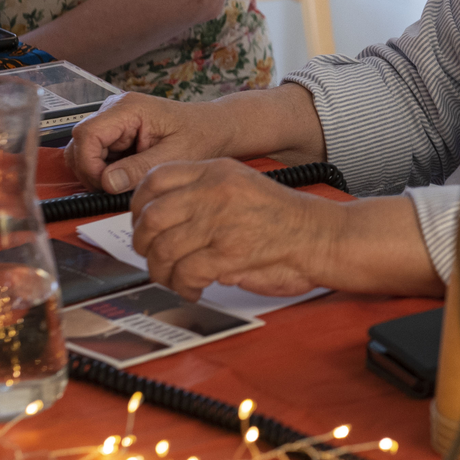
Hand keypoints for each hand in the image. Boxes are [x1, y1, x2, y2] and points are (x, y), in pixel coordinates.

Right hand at [67, 90, 237, 192]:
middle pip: (79, 144)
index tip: (106, 186)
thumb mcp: (174, 155)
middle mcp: (115, 110)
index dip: (89, 164)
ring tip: (124, 183)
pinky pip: (96, 154)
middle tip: (116, 189)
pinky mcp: (116, 132)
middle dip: (91, 172)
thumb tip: (107, 182)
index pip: (87, 134)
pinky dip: (105, 170)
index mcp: (128, 109)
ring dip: (97, 173)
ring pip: (83, 151)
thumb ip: (140, 168)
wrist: (214, 128)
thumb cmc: (200, 135)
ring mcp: (113, 120)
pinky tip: (127, 176)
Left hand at [129, 159, 337, 300]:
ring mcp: (221, 220)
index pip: (155, 178)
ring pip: (163, 249)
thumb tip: (162, 221)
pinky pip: (186, 273)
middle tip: (152, 257)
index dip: (137, 206)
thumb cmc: (285, 219)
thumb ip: (204, 193)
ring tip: (174, 279)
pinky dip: (183, 287)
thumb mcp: (242, 185)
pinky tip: (194, 289)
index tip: (140, 225)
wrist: (321, 236)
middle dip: (143, 245)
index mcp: (217, 170)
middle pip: (151, 216)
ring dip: (162, 272)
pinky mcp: (229, 252)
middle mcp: (215, 191)